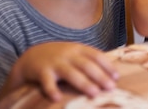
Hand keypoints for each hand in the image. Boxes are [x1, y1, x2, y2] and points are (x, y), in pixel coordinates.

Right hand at [0, 42, 118, 102]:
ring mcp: (55, 62)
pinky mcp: (41, 72)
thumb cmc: (60, 58)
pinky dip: (52, 90)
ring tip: (94, 93)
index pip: (96, 56)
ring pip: (71, 73)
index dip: (107, 66)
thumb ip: (90, 60)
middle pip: (86, 65)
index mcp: (78, 49)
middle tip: (111, 88)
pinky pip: (47, 82)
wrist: (31, 56)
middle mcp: (68, 54)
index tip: (116, 77)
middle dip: (100, 76)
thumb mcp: (75, 54)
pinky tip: (57, 98)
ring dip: (84, 83)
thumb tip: (113, 74)